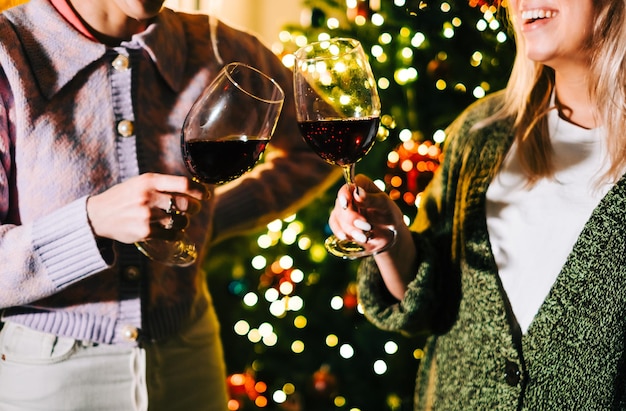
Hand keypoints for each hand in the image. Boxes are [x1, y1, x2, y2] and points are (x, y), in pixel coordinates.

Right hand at [86, 173, 208, 243]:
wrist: (98, 215)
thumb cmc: (124, 197)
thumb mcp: (139, 183)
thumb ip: (161, 184)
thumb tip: (191, 188)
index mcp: (149, 181)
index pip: (183, 184)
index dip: (199, 190)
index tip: (205, 195)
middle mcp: (148, 196)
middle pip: (185, 203)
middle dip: (194, 207)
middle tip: (194, 209)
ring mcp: (146, 215)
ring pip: (180, 220)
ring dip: (184, 222)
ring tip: (180, 221)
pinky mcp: (145, 231)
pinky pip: (171, 234)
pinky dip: (176, 234)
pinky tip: (173, 233)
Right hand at [328, 174, 402, 251]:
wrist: (388, 233)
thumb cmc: (389, 214)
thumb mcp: (385, 206)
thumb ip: (372, 199)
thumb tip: (357, 192)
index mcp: (361, 184)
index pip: (348, 187)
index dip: (344, 195)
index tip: (346, 204)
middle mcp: (349, 193)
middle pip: (341, 204)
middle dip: (352, 218)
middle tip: (367, 227)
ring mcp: (343, 207)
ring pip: (338, 217)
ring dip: (351, 229)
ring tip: (365, 237)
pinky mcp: (340, 220)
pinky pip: (335, 225)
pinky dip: (341, 232)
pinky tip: (347, 237)